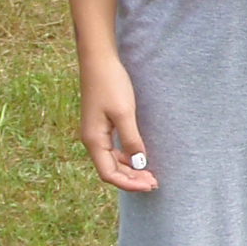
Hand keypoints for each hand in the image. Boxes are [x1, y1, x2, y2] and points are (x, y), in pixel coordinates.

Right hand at [78, 51, 157, 191]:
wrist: (99, 61)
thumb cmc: (111, 84)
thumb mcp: (124, 113)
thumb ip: (131, 140)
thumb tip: (140, 164)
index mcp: (94, 140)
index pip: (109, 174)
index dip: (129, 184)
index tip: (150, 185)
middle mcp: (92, 140)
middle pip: (111, 170)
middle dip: (132, 179)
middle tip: (155, 183)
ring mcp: (96, 133)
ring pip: (112, 161)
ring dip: (130, 170)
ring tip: (150, 174)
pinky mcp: (102, 125)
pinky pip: (113, 149)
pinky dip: (127, 157)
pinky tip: (140, 157)